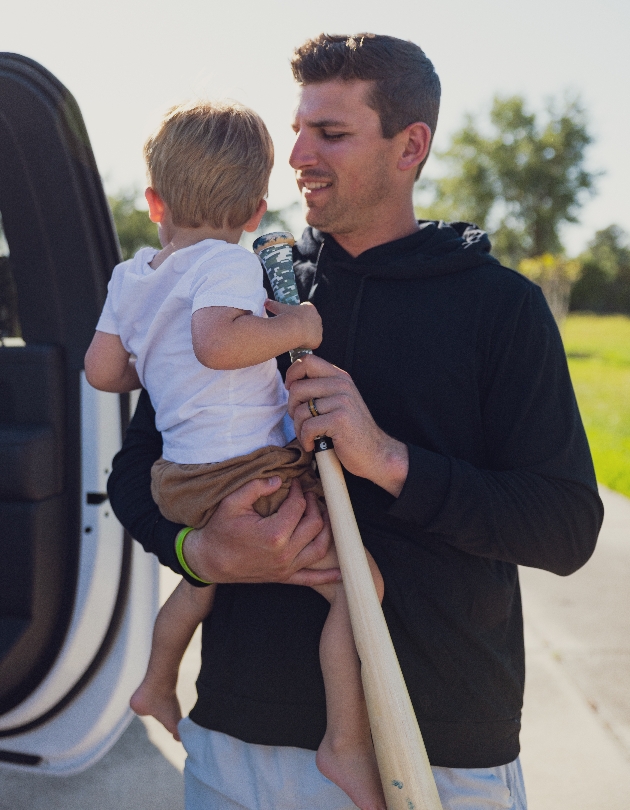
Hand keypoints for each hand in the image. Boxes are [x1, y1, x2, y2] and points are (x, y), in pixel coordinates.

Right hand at [183, 477, 339, 586]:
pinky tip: (341, 571)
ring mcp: (286, 568)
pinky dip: (329, 575)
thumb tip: (279, 480)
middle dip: (315, 505)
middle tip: (308, 495)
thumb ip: (256, 487)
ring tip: (321, 515)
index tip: (297, 484)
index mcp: (273, 534)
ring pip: (320, 547)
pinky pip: (312, 578)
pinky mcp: (284, 578)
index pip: (299, 506)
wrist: (208, 561)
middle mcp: (284, 553)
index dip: (300, 491)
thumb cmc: (219, 531)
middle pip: (315, 524)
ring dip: (327, 529)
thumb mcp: (232, 502)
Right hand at [264, 299, 321, 349]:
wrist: (293, 329)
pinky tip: (300, 344)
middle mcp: (317, 317)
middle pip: (311, 321)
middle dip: (304, 325)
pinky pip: (313, 342)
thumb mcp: (279, 308)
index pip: (307, 310)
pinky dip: (308, 344)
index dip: (299, 315)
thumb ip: (273, 304)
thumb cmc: (286, 316)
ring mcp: (319, 329)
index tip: (293, 319)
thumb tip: (266, 301)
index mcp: (310, 308)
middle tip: (294, 330)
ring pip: (313, 332)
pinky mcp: (318, 339)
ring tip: (296, 337)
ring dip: (307, 334)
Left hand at [286, 354, 408, 496]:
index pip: (307, 361)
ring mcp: (342, 402)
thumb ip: (321, 388)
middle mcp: (342, 385)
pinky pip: (308, 427)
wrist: (375, 452)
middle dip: (292, 409)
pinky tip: (313, 444)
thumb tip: (292, 383)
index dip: (292, 374)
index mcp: (340, 377)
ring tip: (309, 436)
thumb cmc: (351, 430)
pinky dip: (306, 439)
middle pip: (297, 388)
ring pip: (300, 411)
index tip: (290, 389)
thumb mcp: (339, 401)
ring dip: (299, 429)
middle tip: (302, 422)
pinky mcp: (339, 420)